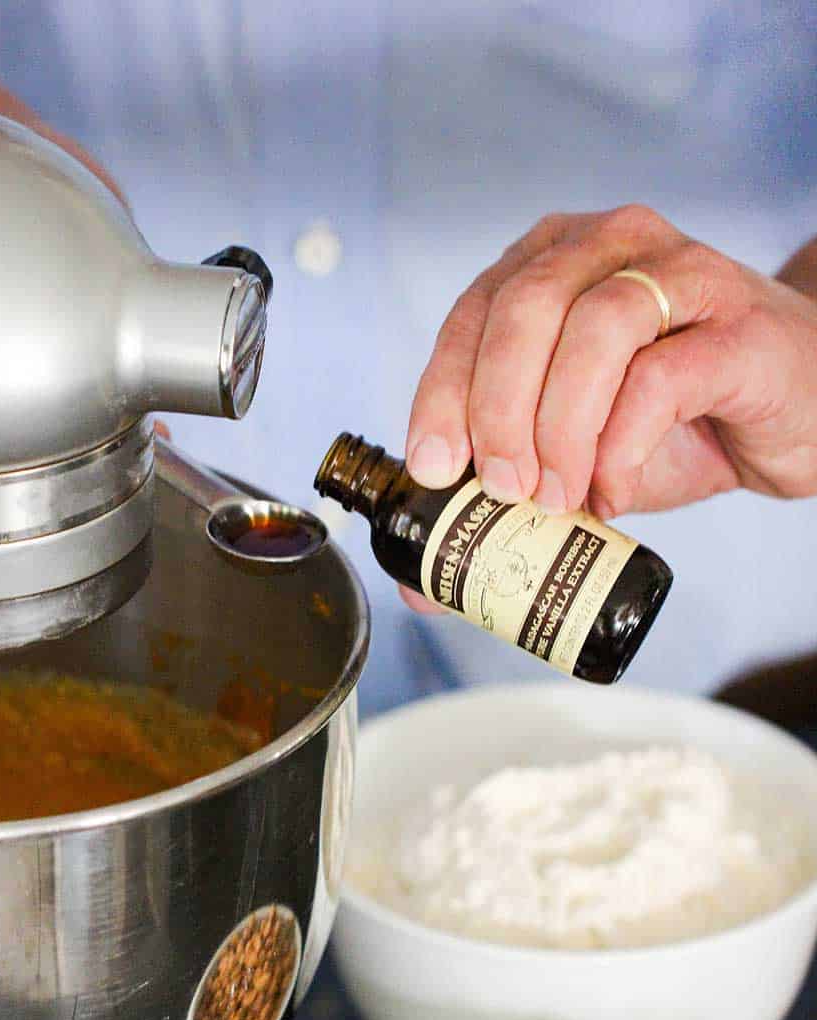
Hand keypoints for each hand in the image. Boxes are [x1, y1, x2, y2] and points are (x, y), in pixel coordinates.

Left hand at [404, 205, 816, 537]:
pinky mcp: (735, 328)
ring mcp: (682, 276)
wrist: (800, 414)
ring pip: (594, 329)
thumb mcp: (578, 456)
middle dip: (496, 408)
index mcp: (556, 263)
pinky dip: (621, 445)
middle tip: (500, 489)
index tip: (433, 467)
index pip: (476, 311)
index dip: (444, 390)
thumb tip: (423, 587)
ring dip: (559, 426)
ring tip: (556, 497)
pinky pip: (660, 376)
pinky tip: (612, 493)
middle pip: (527, 308)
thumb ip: (507, 498)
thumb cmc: (682, 422)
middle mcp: (614, 247)